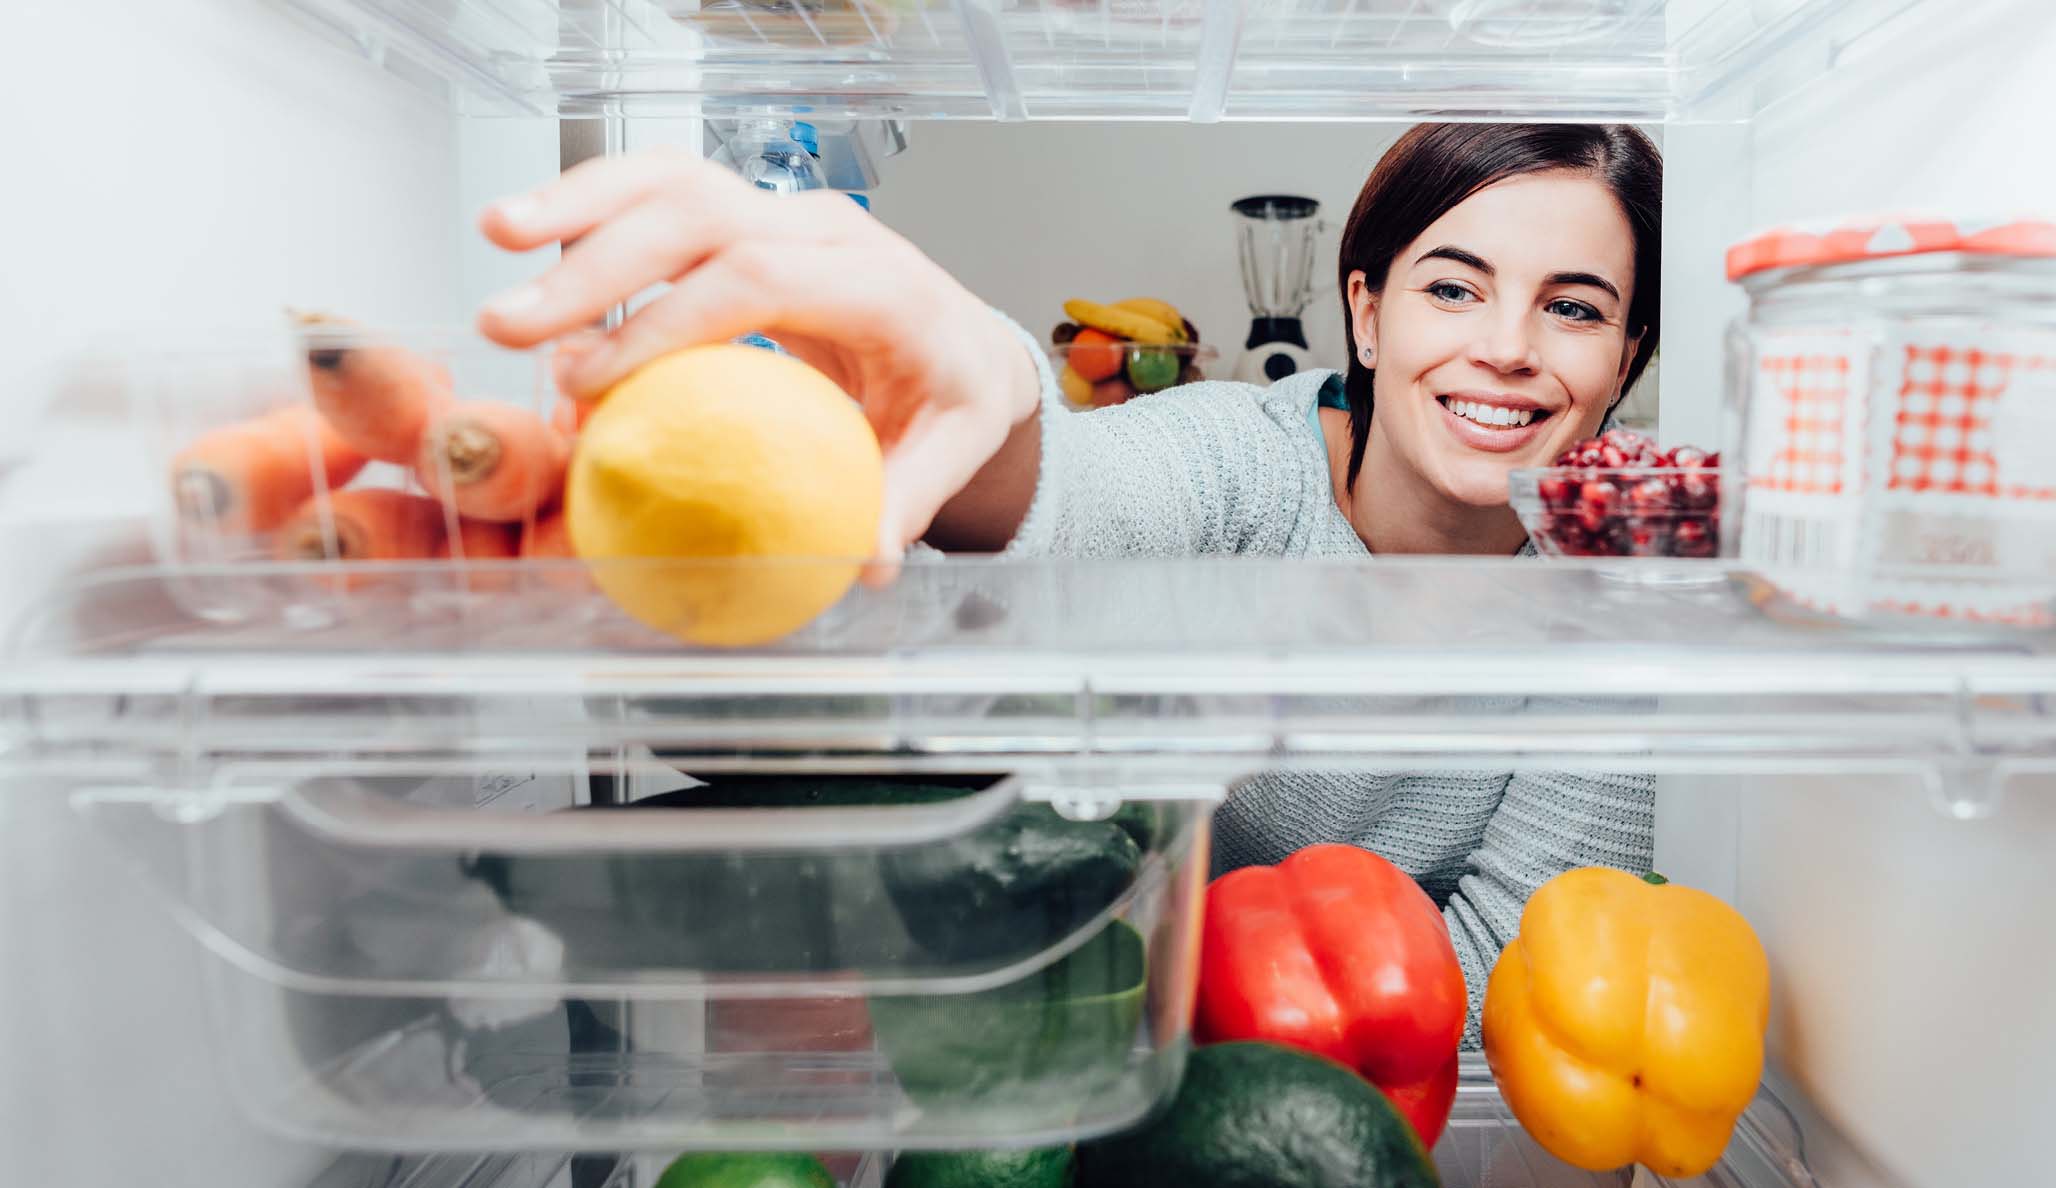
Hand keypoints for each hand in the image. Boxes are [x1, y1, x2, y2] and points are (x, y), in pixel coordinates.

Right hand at [475, 148, 1041, 575]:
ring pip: (673, 179)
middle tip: (512, 325)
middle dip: (597, 263)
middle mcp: (828, 229)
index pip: (760, 278)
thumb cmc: (950, 396)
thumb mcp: (951, 450)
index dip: (668, 322)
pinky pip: (663, 191)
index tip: (593, 379)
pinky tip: (526, 230)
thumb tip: (865, 561)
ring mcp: (784, 212)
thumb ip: (906, 500)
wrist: (965, 340)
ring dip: (579, 203)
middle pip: (701, 215)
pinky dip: (593, 202)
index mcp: (880, 284)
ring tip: (495, 234)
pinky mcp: (748, 215)